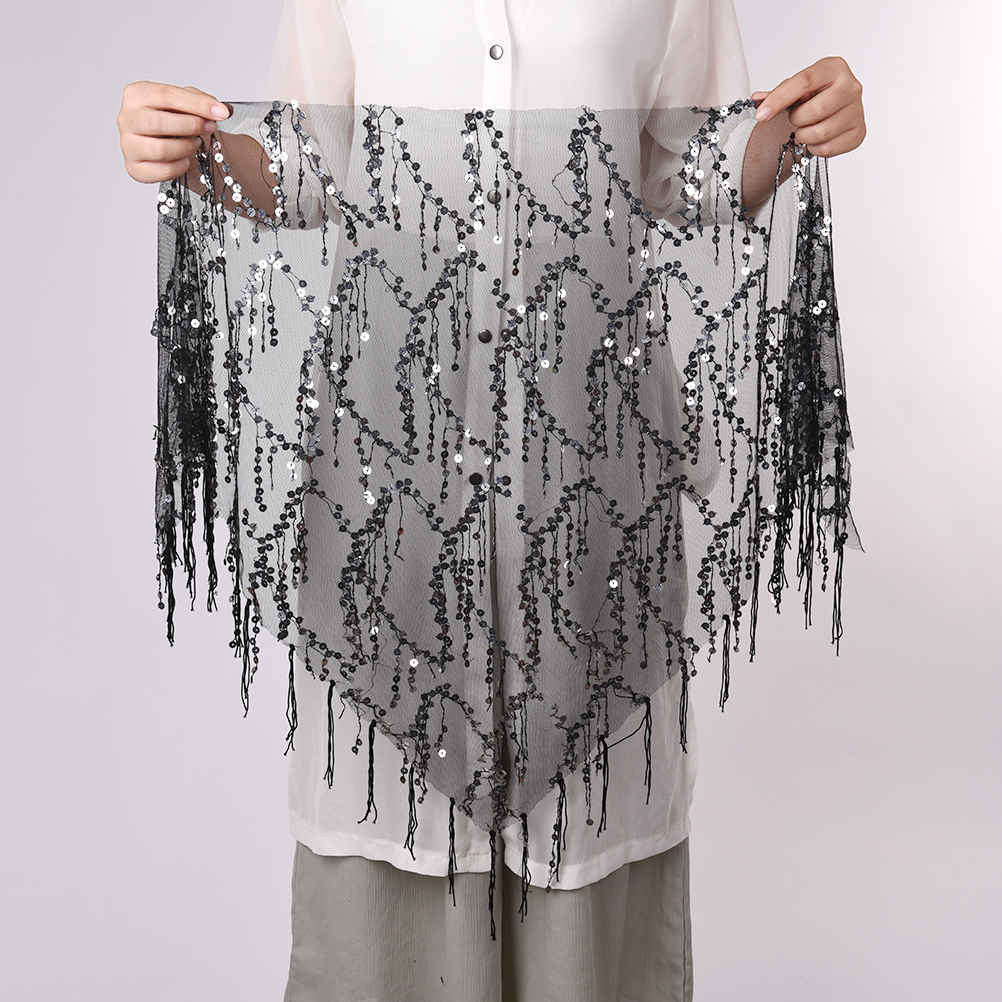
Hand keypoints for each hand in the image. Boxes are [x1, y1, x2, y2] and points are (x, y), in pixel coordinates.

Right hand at [118, 81, 230, 183]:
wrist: (151, 139)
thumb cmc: (165, 118)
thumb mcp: (180, 101)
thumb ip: (199, 101)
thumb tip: (222, 110)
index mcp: (136, 95)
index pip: (168, 96)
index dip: (198, 105)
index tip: (221, 112)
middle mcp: (127, 118)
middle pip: (160, 123)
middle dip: (192, 126)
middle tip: (209, 127)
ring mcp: (128, 144)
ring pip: (161, 149)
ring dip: (186, 147)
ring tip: (194, 142)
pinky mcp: (134, 167)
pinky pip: (163, 170)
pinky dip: (181, 166)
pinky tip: (185, 158)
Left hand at [750, 56, 864, 158]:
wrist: (834, 108)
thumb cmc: (814, 96)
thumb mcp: (795, 89)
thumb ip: (776, 94)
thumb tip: (757, 100)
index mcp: (834, 68)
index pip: (804, 82)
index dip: (779, 100)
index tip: (761, 115)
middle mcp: (851, 86)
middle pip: (816, 110)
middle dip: (797, 120)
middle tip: (795, 119)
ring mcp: (858, 110)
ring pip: (822, 132)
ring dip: (804, 136)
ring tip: (805, 129)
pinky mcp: (859, 132)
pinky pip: (828, 148)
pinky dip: (815, 148)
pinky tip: (815, 139)